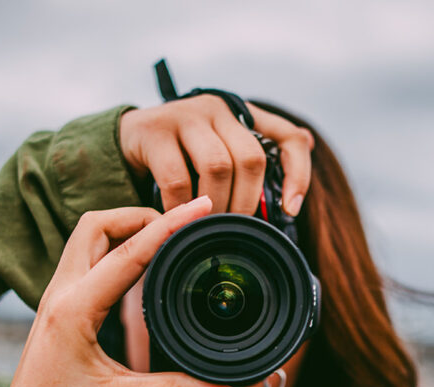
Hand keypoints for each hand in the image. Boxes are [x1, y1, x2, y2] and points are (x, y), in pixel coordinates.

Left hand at [0, 196, 240, 386]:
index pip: (129, 252)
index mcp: (72, 312)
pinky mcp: (56, 316)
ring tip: (166, 236)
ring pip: (86, 241)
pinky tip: (140, 266)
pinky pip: (85, 264)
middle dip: (139, 215)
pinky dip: (114, 252)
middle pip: (97, 226)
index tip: (201, 206)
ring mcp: (52, 305)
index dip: (170, 225)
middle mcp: (58, 299)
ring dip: (124, 230)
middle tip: (181, 221)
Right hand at [119, 95, 314, 215]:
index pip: (288, 137)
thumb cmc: (183, 153)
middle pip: (250, 158)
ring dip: (215, 206)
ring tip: (206, 227)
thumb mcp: (220, 152)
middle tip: (233, 228)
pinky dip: (181, 208)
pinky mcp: (155, 131)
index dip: (299, 174)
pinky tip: (179, 221)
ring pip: (217, 166)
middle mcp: (218, 109)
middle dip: (246, 202)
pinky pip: (177, 178)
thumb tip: (305, 157)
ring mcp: (186, 115)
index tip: (290, 210)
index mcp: (242, 115)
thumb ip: (254, 159)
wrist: (128, 139)